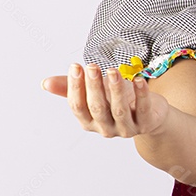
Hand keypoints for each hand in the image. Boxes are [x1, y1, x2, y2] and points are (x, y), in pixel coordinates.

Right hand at [42, 63, 169, 136]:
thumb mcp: (95, 93)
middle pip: (97, 108)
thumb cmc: (118, 100)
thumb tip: (45, 83)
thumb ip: (72, 88)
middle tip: (92, 66)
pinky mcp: (147, 124)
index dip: (75, 87)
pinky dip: (141, 94)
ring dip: (115, 89)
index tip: (76, 66)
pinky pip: (143, 109)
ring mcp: (127, 129)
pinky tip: (138, 79)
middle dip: (93, 87)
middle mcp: (106, 129)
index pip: (78, 107)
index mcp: (89, 122)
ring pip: (119, 110)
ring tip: (112, 71)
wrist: (150, 114)